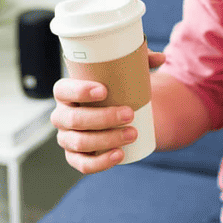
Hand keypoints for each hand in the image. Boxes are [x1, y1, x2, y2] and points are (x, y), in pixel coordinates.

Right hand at [51, 50, 165, 173]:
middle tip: (130, 113)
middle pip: (74, 119)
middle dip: (103, 118)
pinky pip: (83, 164)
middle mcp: (61, 116)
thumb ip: (140, 60)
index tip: (104, 91)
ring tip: (133, 133)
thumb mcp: (124, 72)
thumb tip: (161, 58)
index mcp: (66, 92)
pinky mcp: (76, 157)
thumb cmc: (115, 90)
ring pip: (80, 142)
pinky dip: (101, 162)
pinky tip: (119, 155)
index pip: (63, 90)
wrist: (116, 116)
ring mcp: (66, 138)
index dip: (79, 91)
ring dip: (107, 139)